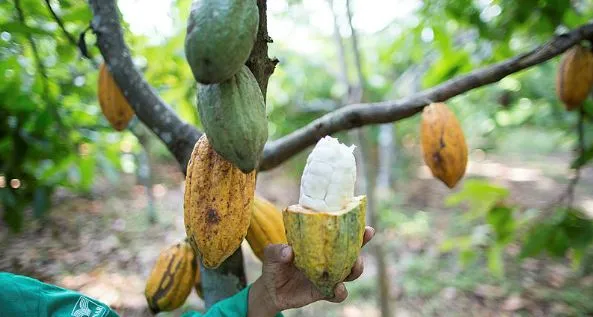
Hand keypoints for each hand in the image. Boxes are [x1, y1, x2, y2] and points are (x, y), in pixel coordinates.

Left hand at [248, 226, 374, 316]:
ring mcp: (328, 276)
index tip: (366, 228)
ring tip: (353, 266)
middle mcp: (328, 259)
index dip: (355, 230)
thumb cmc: (274, 264)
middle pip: (352, 251)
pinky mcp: (323, 292)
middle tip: (362, 242)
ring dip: (355, 268)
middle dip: (361, 246)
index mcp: (320, 244)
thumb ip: (276, 251)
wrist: (271, 290)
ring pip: (350, 272)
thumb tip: (288, 251)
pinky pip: (337, 294)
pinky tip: (338, 288)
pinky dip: (340, 292)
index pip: (340, 234)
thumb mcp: (271, 254)